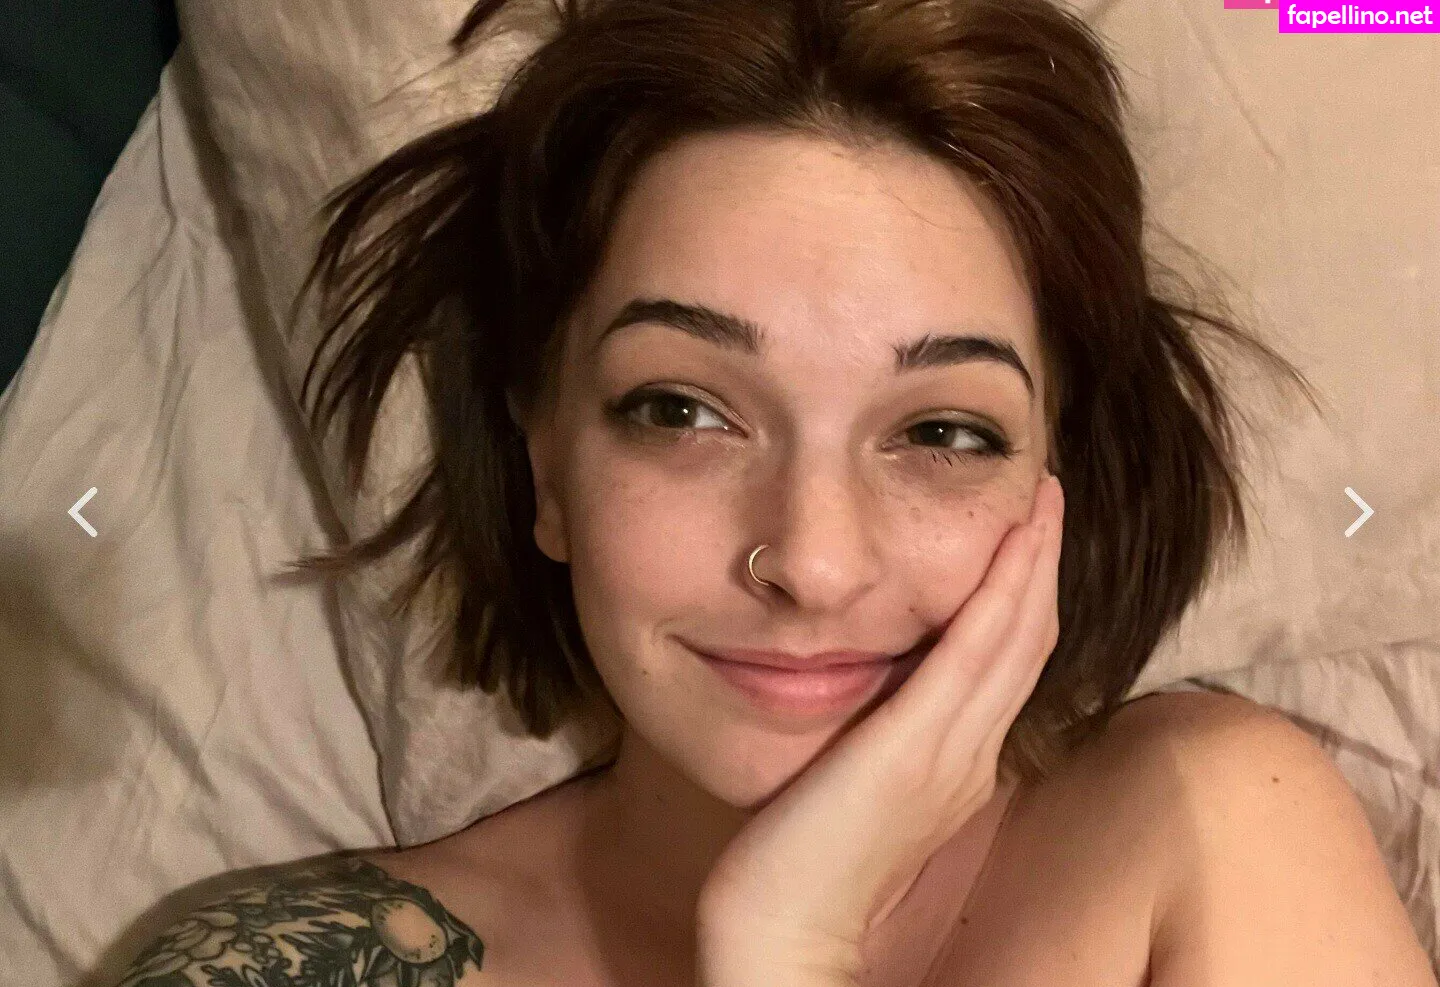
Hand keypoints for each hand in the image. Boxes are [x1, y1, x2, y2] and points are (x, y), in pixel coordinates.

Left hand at [695, 474, 1063, 982]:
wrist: (783, 936)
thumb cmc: (803, 866)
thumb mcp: (858, 789)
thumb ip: (884, 742)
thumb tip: (879, 694)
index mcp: (958, 764)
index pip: (1008, 665)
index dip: (1026, 596)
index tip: (1028, 535)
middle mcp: (971, 755)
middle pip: (1028, 642)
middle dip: (1043, 563)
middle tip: (1050, 494)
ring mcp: (951, 753)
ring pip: (1017, 638)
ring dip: (1034, 561)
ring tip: (1045, 497)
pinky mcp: (917, 748)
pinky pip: (976, 653)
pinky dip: (1003, 590)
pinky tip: (1015, 540)